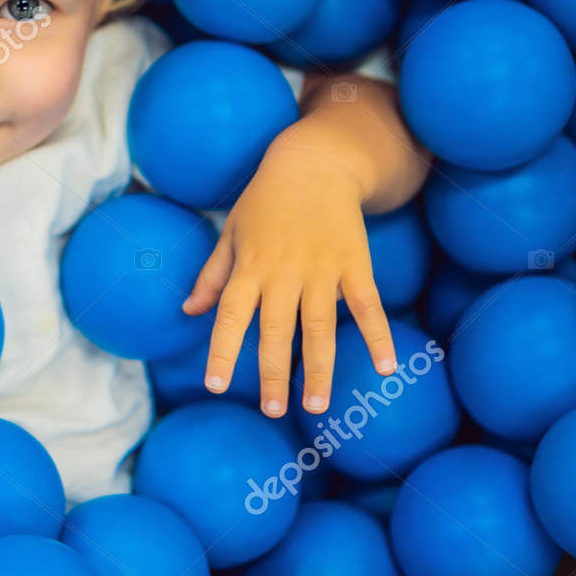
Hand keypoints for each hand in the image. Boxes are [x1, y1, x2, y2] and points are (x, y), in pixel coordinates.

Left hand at [180, 130, 397, 417]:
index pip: (230, 316)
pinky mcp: (355, 264)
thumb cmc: (265, 202)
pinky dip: (378, 337)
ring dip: (319, 368)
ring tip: (316, 406)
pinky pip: (367, 306)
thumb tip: (189, 311)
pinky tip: (386, 368)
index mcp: (249, 267)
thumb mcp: (232, 234)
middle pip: (276, 330)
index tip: (215, 385)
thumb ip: (213, 276)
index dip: (222, 351)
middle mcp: (284, 272)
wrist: (314, 164)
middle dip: (273, 373)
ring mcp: (322, 269)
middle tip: (272, 411)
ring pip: (320, 327)